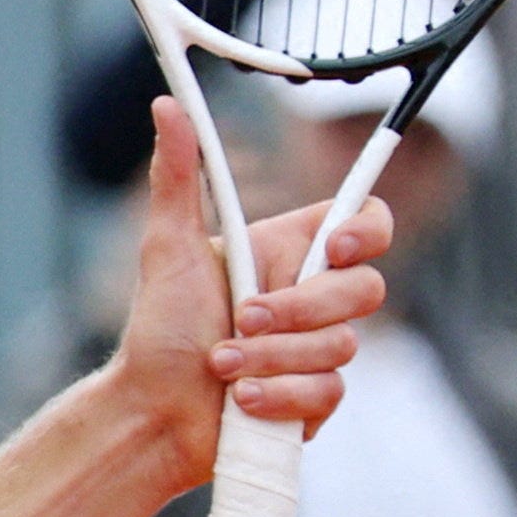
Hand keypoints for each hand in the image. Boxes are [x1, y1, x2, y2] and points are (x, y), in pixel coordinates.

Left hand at [101, 99, 391, 488]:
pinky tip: (243, 400)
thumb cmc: (160, 330)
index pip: (364, 225)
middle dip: (298, 310)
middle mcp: (312, 299)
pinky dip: (280, 396)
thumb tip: (167, 104)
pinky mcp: (318, 401)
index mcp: (288, 254)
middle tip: (242, 319)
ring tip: (222, 365)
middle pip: (365, 290)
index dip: (365, 232)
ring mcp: (320, 351)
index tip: (328, 250)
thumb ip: (179, 177)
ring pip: (342, 346)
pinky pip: (329, 393)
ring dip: (273, 358)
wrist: (151, 411)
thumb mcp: (169, 248)